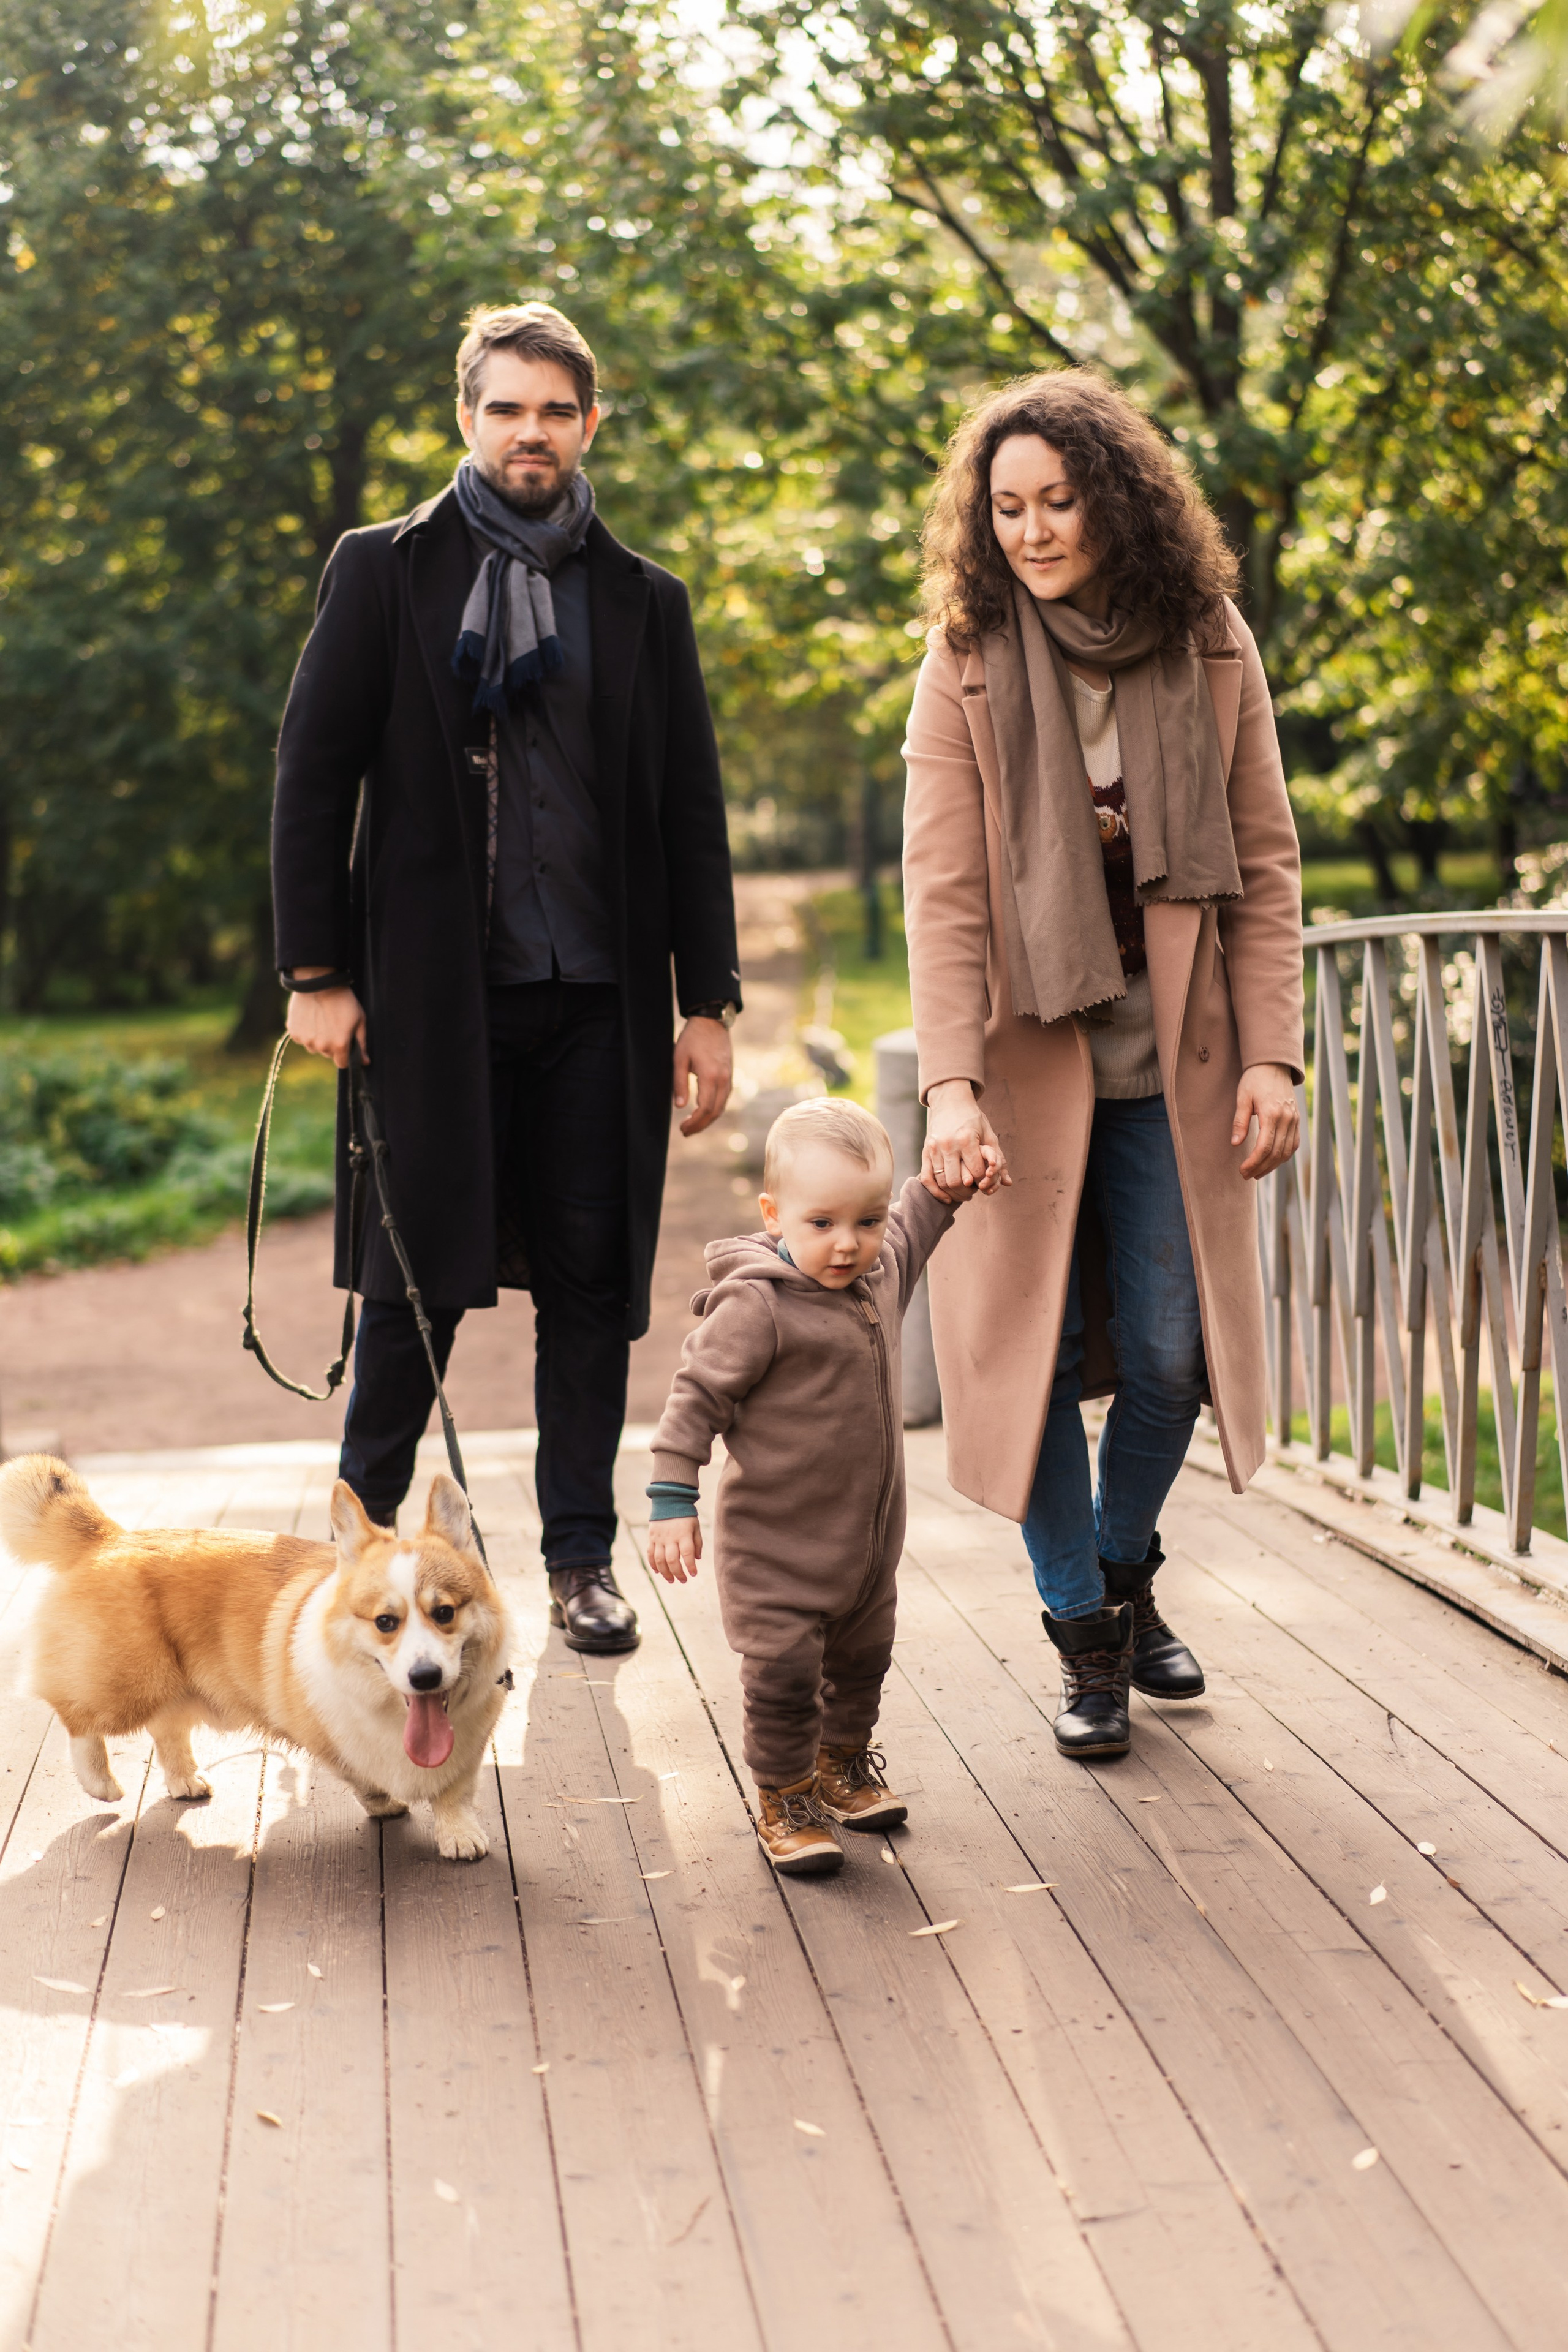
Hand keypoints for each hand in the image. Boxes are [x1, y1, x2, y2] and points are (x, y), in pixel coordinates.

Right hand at [286, 972, 367, 1070]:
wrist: (319, 982)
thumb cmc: (343, 1000)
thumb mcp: (359, 1020)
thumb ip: (362, 1044)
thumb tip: (365, 1062)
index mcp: (339, 1045)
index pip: (342, 1064)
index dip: (345, 1055)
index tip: (345, 1044)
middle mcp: (321, 1046)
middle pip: (327, 1054)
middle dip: (331, 1045)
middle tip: (333, 1025)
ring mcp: (306, 1040)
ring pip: (313, 1047)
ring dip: (317, 1039)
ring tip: (321, 1020)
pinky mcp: (293, 1032)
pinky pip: (301, 1039)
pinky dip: (305, 1032)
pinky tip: (310, 1017)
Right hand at [647, 1516, 700, 1582]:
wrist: (669, 1501)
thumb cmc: (685, 1515)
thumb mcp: (696, 1526)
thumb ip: (697, 1543)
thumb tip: (697, 1559)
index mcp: (683, 1534)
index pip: (687, 1554)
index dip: (690, 1566)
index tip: (693, 1574)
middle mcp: (670, 1537)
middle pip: (672, 1560)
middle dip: (677, 1573)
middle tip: (683, 1580)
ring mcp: (659, 1538)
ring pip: (659, 1560)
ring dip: (665, 1572)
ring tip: (671, 1580)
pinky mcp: (652, 1538)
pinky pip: (650, 1554)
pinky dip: (653, 1564)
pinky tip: (658, 1572)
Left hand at [674, 1016, 731, 1137]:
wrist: (712, 1022)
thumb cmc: (692, 1039)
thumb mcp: (679, 1059)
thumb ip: (679, 1083)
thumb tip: (679, 1106)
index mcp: (710, 1076)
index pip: (705, 1108)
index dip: (694, 1122)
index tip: (682, 1128)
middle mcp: (723, 1079)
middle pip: (714, 1112)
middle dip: (700, 1125)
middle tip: (685, 1132)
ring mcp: (728, 1078)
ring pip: (721, 1107)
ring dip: (707, 1119)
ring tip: (692, 1125)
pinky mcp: (729, 1076)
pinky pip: (724, 1099)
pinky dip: (714, 1110)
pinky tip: (703, 1112)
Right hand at [922, 1079, 1010, 1200]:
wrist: (950, 1101)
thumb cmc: (973, 1118)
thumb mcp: (989, 1134)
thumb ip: (998, 1159)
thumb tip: (1008, 1183)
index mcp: (966, 1139)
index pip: (976, 1172)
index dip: (983, 1180)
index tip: (985, 1180)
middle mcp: (948, 1145)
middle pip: (957, 1181)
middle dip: (968, 1191)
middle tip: (974, 1191)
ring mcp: (934, 1149)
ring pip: (942, 1182)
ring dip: (954, 1193)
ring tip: (964, 1193)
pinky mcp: (925, 1151)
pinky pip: (926, 1178)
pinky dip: (936, 1192)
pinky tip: (946, 1197)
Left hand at [1232, 1062, 1299, 1178]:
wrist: (1274, 1066)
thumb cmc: (1254, 1080)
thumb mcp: (1242, 1098)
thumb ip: (1240, 1122)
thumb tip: (1236, 1144)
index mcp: (1272, 1113)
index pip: (1265, 1147)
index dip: (1253, 1163)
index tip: (1242, 1171)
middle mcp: (1287, 1119)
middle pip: (1276, 1153)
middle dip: (1261, 1167)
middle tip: (1246, 1175)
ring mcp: (1295, 1120)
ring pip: (1287, 1152)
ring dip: (1272, 1165)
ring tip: (1257, 1173)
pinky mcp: (1297, 1120)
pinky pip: (1294, 1144)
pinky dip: (1284, 1156)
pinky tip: (1271, 1162)